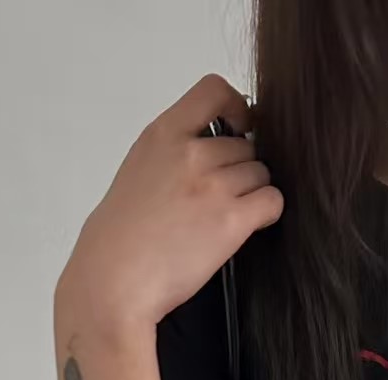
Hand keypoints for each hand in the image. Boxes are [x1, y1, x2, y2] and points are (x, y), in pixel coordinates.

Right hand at [57, 73, 282, 328]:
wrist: (115, 280)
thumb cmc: (119, 239)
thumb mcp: (138, 172)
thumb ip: (172, 155)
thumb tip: (209, 156)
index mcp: (162, 135)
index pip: (213, 90)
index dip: (237, 105)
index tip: (240, 124)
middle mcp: (191, 153)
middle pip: (244, 146)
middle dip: (241, 169)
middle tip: (223, 198)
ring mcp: (213, 185)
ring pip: (260, 174)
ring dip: (253, 193)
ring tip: (226, 218)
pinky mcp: (231, 220)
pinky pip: (272, 201)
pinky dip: (267, 213)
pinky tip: (248, 227)